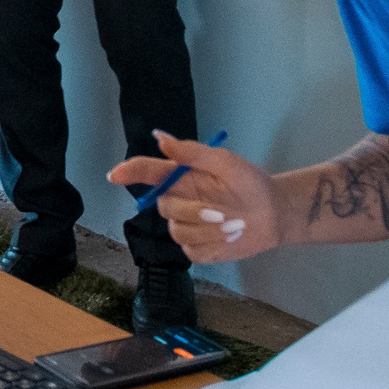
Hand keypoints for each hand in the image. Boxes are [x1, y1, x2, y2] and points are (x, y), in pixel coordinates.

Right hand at [108, 130, 282, 261]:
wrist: (274, 213)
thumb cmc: (250, 182)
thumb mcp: (225, 162)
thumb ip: (192, 153)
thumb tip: (159, 137)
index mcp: (181, 177)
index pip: (147, 172)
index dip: (129, 172)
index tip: (114, 176)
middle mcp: (178, 200)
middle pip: (163, 207)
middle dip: (193, 211)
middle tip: (223, 213)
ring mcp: (186, 226)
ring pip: (178, 231)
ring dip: (209, 230)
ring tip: (236, 226)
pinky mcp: (197, 248)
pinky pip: (191, 250)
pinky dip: (212, 245)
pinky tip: (230, 238)